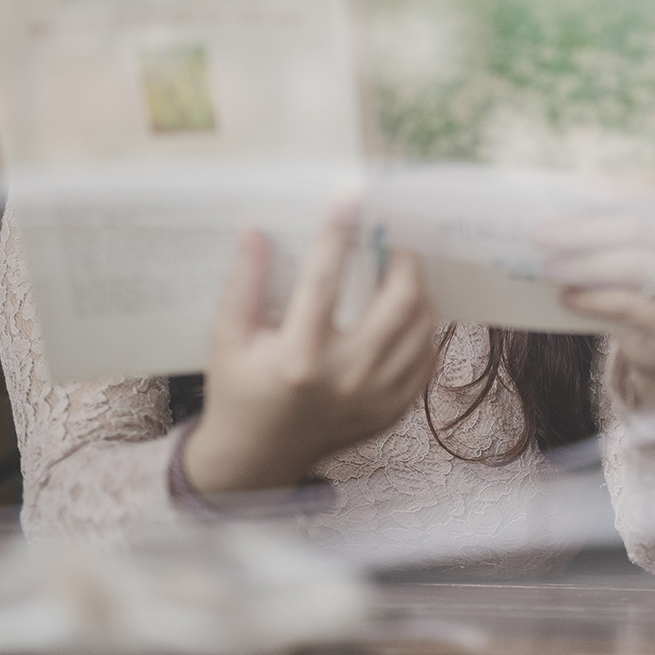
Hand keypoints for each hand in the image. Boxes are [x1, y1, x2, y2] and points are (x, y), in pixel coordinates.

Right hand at [184, 202, 437, 494]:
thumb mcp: (228, 338)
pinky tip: (405, 312)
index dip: (338, 232)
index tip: (350, 196)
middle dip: (403, 259)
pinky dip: (422, 331)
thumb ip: (244, 283)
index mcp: (299, 358)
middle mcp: (345, 378)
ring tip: (401, 270)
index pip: (326, 280)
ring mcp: (375, 398)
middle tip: (393, 237)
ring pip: (422, 329)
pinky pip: (425, 360)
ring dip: (417, 291)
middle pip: (399, 302)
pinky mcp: (392, 411)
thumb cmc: (239, 391)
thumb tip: (255, 231)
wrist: (257, 458)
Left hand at [533, 177, 654, 417]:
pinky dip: (594, 301)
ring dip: (584, 266)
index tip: (573, 189)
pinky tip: (568, 298)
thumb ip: (614, 217)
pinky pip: (633, 306)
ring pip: (635, 265)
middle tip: (539, 234)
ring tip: (549, 269)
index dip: (615, 187)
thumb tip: (563, 205)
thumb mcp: (640, 237)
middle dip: (583, 230)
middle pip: (638, 227)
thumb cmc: (648, 270)